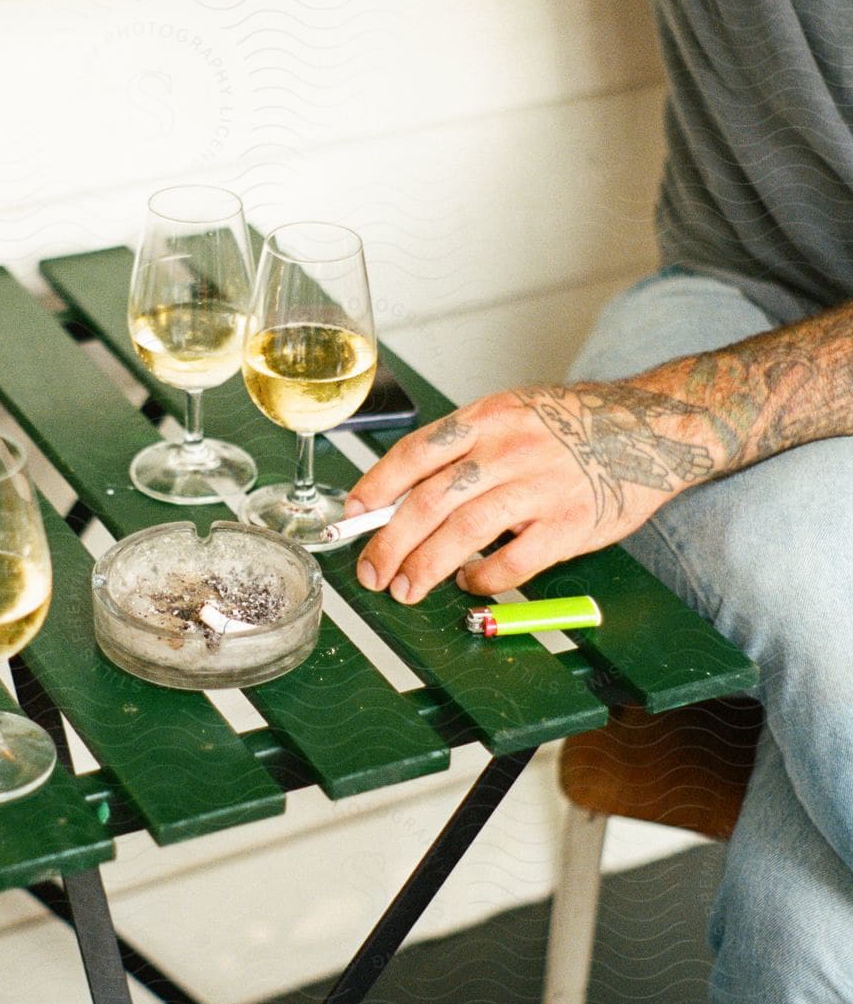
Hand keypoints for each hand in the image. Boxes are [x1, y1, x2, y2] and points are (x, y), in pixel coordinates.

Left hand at [346, 380, 715, 601]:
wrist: (650, 430)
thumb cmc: (574, 426)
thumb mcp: (513, 414)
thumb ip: (464, 449)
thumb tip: (403, 496)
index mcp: (488, 418)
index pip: (415, 453)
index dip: (376, 487)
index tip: (352, 515)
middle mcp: (509, 449)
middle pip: (430, 500)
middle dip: (390, 541)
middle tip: (372, 570)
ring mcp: (540, 487)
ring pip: (463, 532)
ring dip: (425, 566)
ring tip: (406, 588)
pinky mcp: (569, 525)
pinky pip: (513, 561)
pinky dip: (483, 579)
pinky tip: (469, 584)